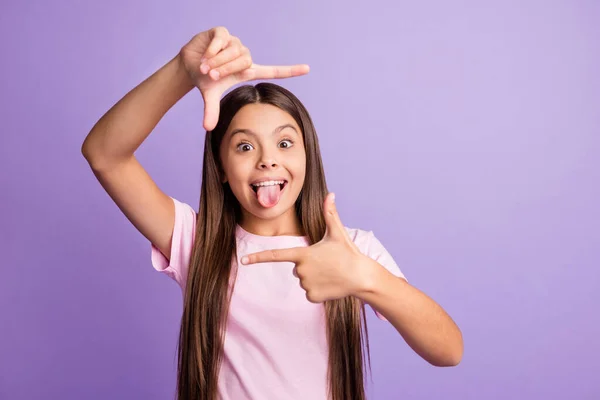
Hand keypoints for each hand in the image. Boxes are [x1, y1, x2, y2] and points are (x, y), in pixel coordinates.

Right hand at [179, 26, 309, 130]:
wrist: (189, 63)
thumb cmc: (204, 79)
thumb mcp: (210, 95)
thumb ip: (212, 110)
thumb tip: (207, 128)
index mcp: (247, 71)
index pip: (273, 71)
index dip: (290, 71)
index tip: (308, 69)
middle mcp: (244, 55)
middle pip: (245, 61)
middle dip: (225, 70)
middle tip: (211, 76)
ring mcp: (234, 42)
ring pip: (233, 51)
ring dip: (217, 62)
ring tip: (205, 67)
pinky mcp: (223, 32)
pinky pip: (222, 41)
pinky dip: (212, 51)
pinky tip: (205, 55)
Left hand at [241, 193, 372, 302]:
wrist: (361, 277)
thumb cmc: (348, 252)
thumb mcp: (337, 232)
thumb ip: (330, 213)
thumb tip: (331, 194)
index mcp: (302, 254)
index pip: (275, 254)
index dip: (258, 258)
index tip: (243, 260)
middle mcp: (300, 270)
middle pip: (297, 267)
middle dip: (309, 265)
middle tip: (327, 262)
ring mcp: (305, 284)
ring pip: (304, 280)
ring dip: (315, 277)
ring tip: (331, 273)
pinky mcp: (312, 297)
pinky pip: (309, 292)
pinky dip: (319, 289)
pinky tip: (331, 284)